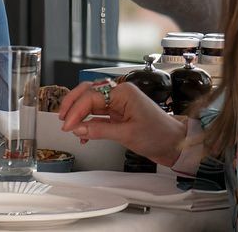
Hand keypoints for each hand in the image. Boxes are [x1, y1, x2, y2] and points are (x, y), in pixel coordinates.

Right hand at [57, 80, 184, 166]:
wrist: (176, 144)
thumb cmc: (159, 135)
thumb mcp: (127, 134)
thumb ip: (100, 130)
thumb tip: (78, 129)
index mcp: (123, 92)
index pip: (91, 97)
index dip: (76, 111)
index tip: (67, 125)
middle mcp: (119, 94)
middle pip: (87, 92)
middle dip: (72, 105)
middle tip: (62, 119)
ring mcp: (118, 103)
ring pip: (90, 102)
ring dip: (78, 113)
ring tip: (70, 126)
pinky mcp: (119, 113)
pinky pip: (97, 113)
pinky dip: (88, 121)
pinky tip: (84, 133)